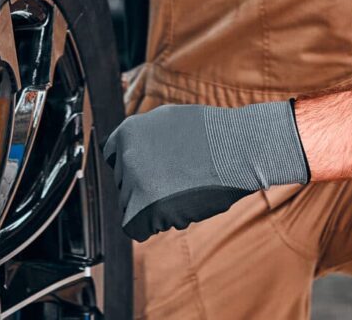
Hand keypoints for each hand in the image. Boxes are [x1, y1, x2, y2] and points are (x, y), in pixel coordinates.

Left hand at [101, 100, 309, 240]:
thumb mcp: (166, 120)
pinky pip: (139, 229)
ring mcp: (135, 183)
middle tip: (176, 181)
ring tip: (183, 189)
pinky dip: (155, 225)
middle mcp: (126, 157)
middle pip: (123, 187)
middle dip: (145, 189)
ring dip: (153, 207)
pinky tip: (180, 207)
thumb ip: (143, 138)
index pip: (112, 160)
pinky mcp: (148, 209)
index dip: (133, 168)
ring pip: (131, 208)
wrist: (238, 148)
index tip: (153, 171)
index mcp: (127, 133)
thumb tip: (124, 153)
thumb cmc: (210, 135)